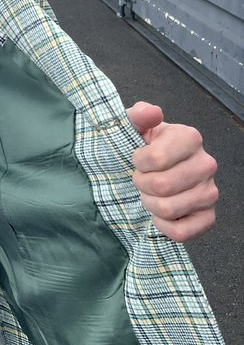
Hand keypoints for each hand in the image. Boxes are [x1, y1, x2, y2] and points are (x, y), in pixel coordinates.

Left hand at [128, 101, 217, 241]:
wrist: (150, 169)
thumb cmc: (142, 145)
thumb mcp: (135, 125)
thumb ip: (138, 115)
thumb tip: (152, 112)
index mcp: (190, 137)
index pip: (157, 158)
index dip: (138, 162)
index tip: (137, 159)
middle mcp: (206, 164)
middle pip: (162, 186)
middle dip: (141, 184)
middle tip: (141, 178)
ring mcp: (210, 192)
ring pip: (169, 209)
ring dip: (149, 203)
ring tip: (149, 193)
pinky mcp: (208, 217)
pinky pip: (182, 232)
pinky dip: (162, 225)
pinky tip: (159, 213)